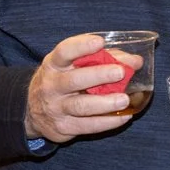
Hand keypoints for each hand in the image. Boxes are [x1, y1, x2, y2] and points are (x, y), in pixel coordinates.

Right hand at [23, 34, 140, 143]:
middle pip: (74, 80)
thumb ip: (104, 59)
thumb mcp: (72, 66)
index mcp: (54, 64)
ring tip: (124, 99)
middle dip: (98, 75)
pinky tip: (124, 116)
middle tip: (120, 72)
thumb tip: (135, 61)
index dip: (81, 46)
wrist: (33, 111)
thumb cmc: (62, 81)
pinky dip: (107, 122)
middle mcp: (52, 85)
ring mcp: (56, 108)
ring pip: (81, 106)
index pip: (64, 52)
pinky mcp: (64, 127)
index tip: (99, 42)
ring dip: (105, 103)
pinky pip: (88, 125)